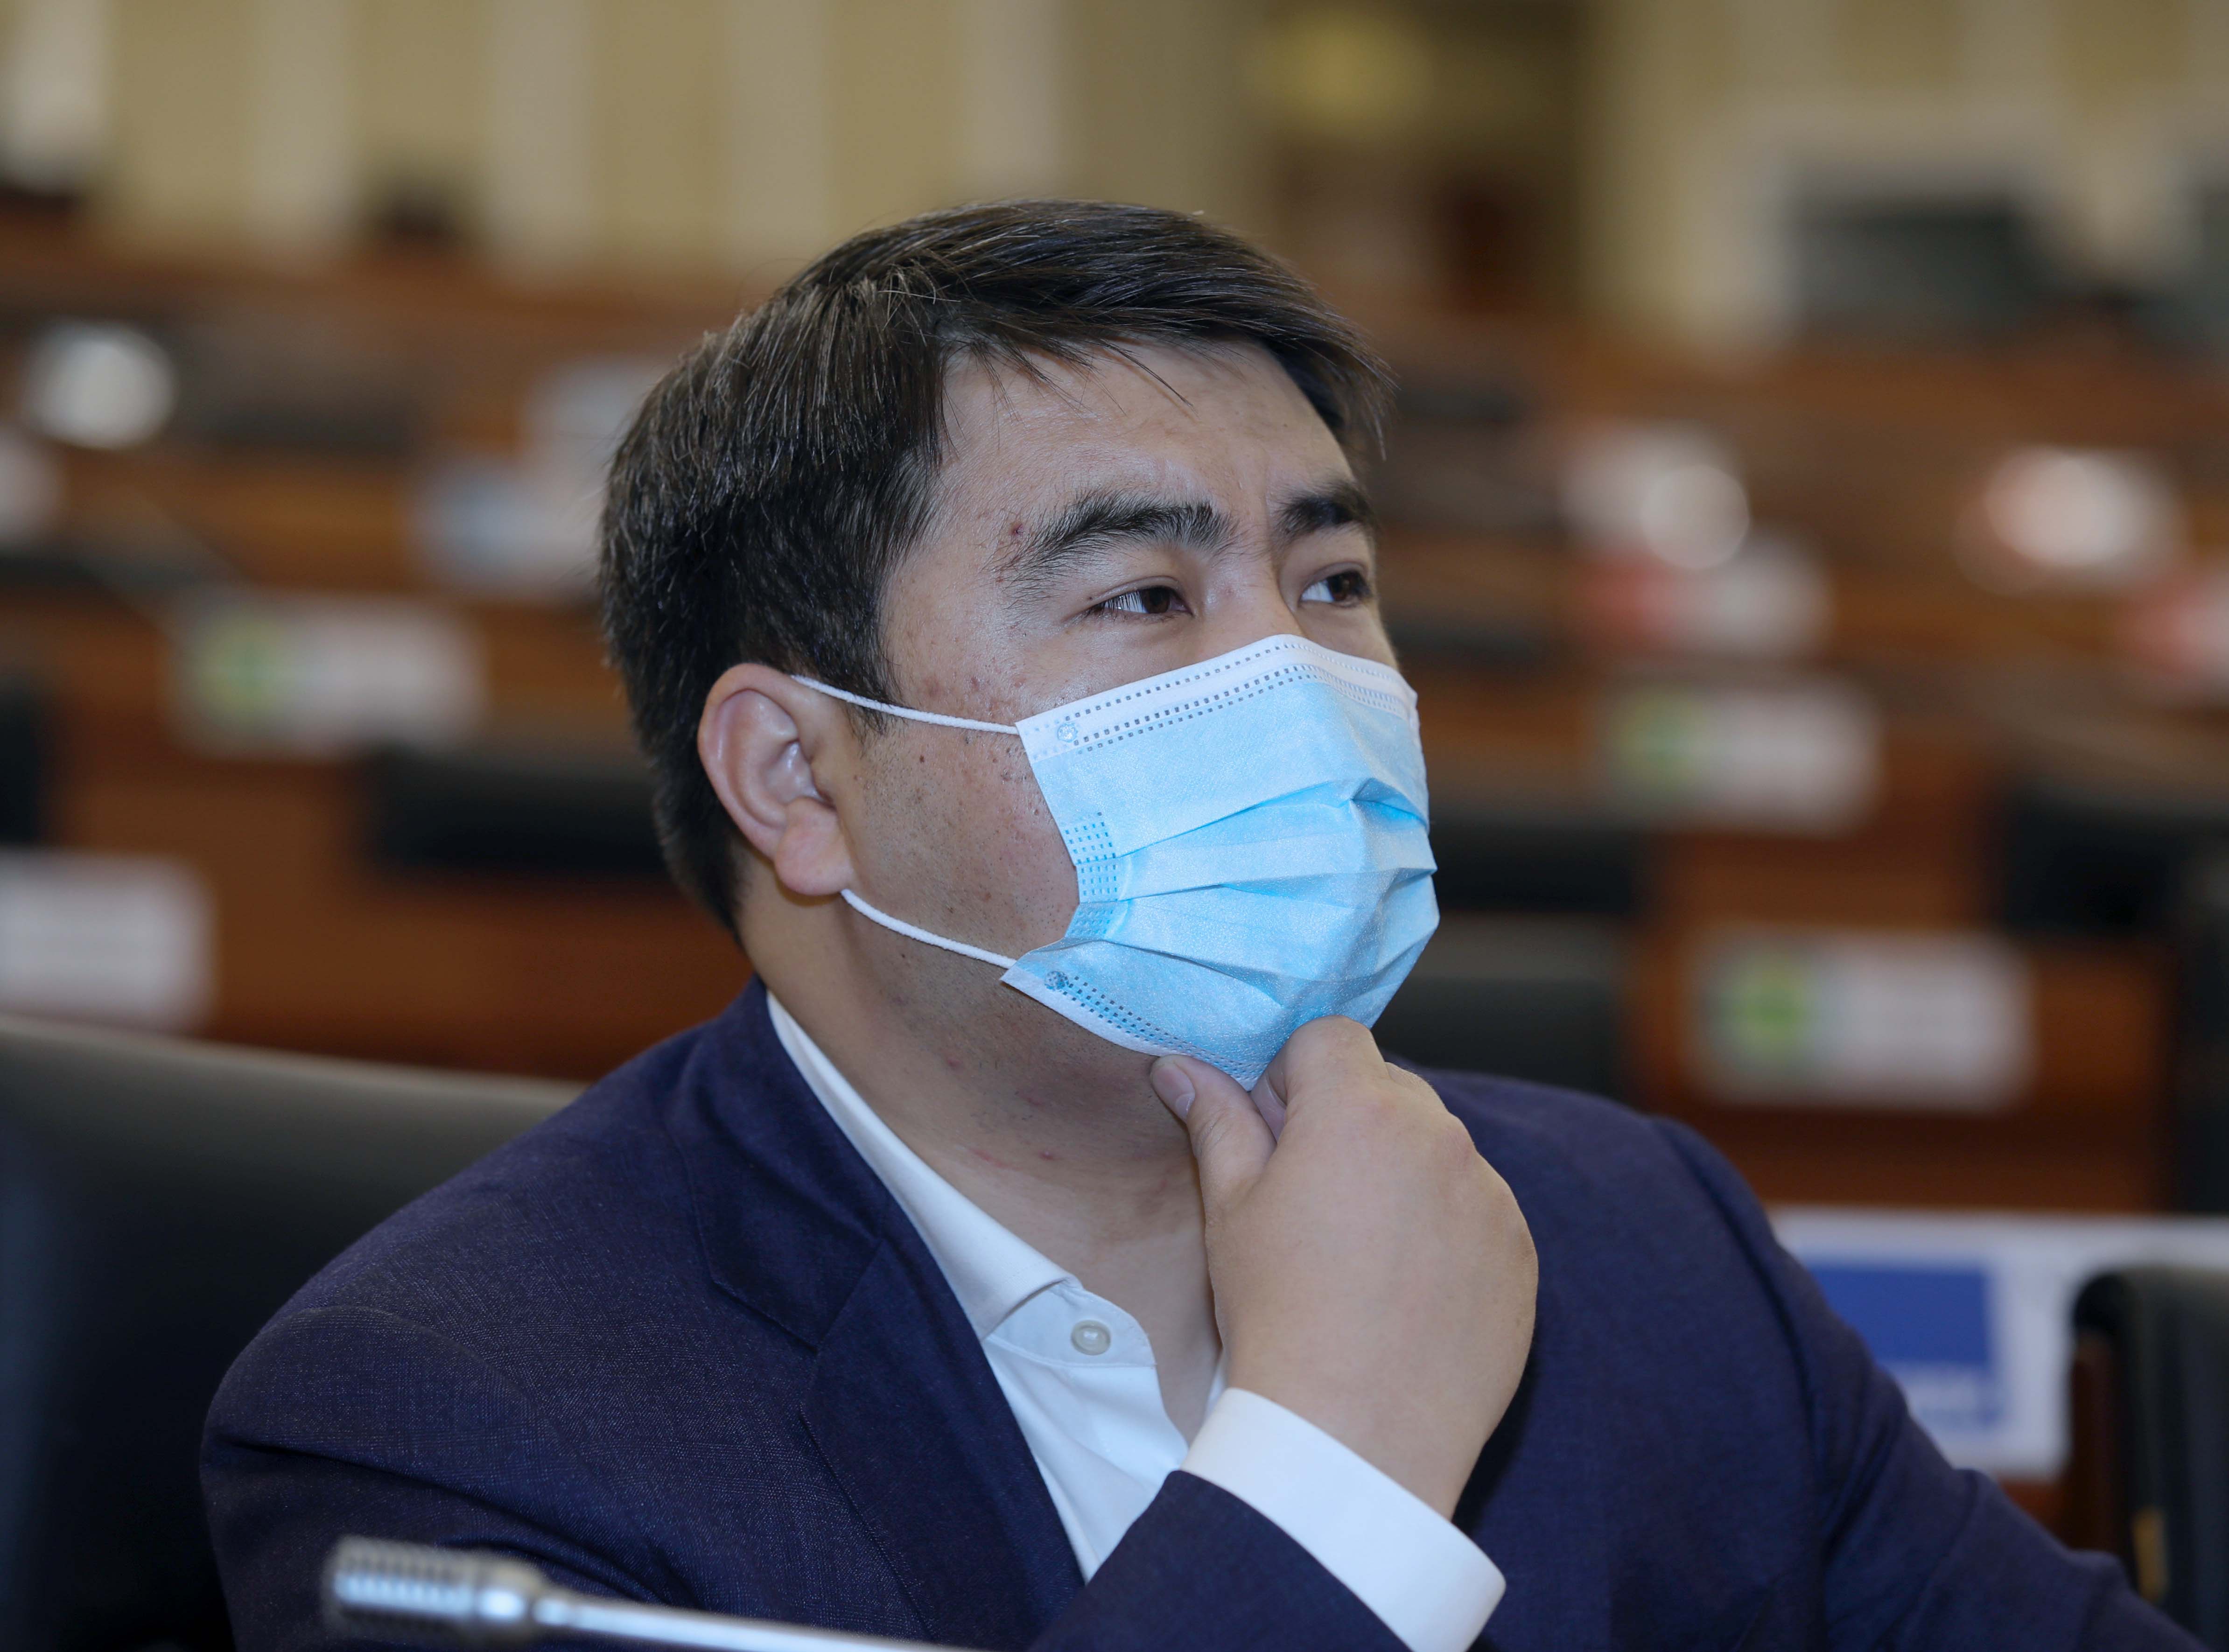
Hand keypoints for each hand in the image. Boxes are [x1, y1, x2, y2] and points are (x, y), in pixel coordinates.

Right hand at [1150, 1019, 1535, 1516]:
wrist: (1356, 1436)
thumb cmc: (1279, 1315)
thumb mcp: (1231, 1210)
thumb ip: (1216, 1122)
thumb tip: (1181, 1065)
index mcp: (1361, 1109)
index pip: (1331, 1038)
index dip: (1294, 1077)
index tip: (1276, 1133)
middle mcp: (1439, 1136)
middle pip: (1390, 1089)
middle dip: (1350, 1121)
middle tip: (1310, 1198)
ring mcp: (1490, 1195)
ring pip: (1437, 1150)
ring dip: (1401, 1174)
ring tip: (1359, 1256)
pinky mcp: (1520, 1251)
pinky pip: (1479, 1211)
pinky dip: (1446, 1231)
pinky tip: (1405, 1290)